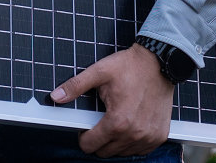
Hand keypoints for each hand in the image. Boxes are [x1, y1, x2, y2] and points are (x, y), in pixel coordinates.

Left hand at [49, 43, 174, 156]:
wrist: (159, 63)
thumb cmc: (130, 67)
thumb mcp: (99, 72)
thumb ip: (75, 86)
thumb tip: (56, 96)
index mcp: (117, 122)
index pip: (90, 146)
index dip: (83, 137)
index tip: (85, 127)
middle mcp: (134, 134)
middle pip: (105, 152)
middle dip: (98, 140)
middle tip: (100, 121)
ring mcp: (149, 137)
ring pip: (122, 153)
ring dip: (115, 142)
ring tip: (116, 121)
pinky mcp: (159, 136)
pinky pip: (140, 151)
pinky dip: (133, 143)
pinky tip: (131, 127)